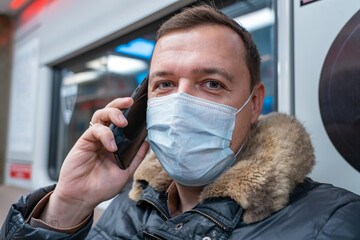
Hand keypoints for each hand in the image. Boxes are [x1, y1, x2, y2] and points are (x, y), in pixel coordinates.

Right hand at [41, 97, 149, 227]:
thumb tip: (147, 142)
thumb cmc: (102, 186)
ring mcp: (94, 139)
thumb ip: (136, 157)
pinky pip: (95, 130)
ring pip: (101, 115)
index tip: (141, 107)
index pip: (121, 121)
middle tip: (130, 103)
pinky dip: (105, 135)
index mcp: (115, 142)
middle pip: (110, 111)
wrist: (82, 198)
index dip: (129, 112)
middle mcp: (104, 137)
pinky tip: (111, 147)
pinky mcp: (84, 142)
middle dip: (119, 104)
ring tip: (123, 122)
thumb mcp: (125, 172)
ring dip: (113, 113)